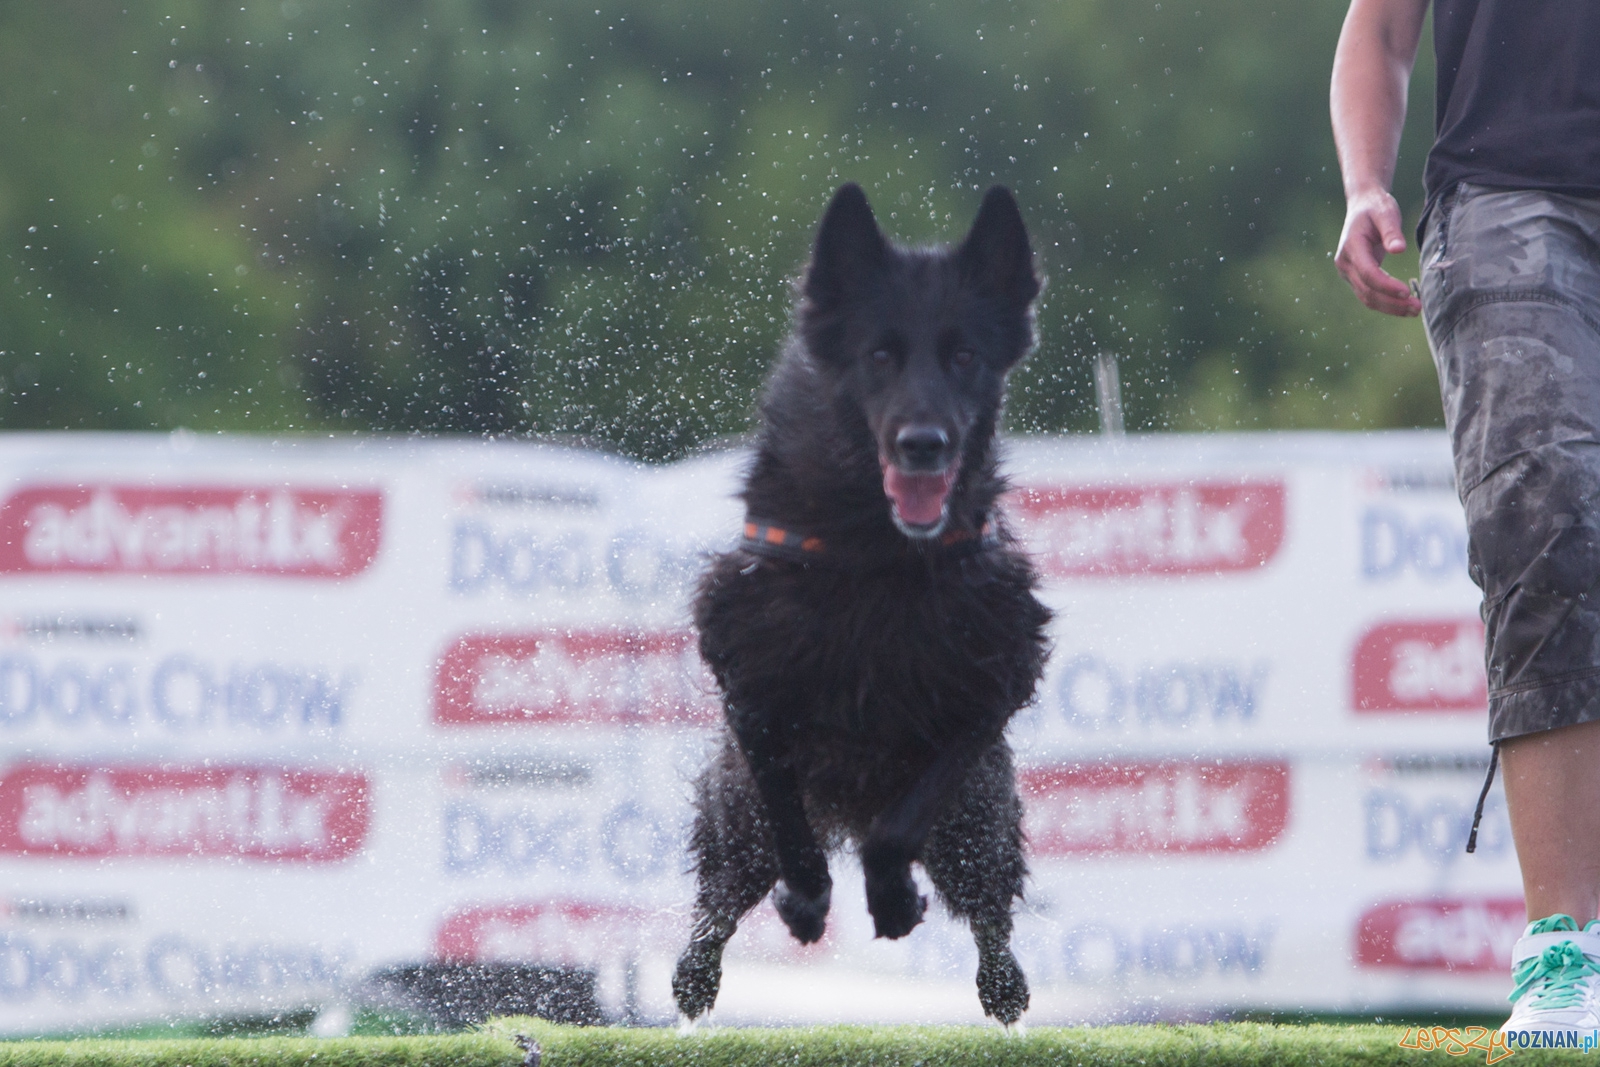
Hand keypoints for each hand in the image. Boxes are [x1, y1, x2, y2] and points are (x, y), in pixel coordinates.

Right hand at [1334, 187, 1420, 316]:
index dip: (1386, 285)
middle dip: (1392, 302)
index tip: (1407, 291)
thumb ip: (1391, 231)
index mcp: (1351, 247)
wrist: (1363, 206)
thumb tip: (1399, 250)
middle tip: (1417, 307)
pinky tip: (1404, 306)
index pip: (1368, 273)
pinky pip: (1369, 296)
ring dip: (1391, 307)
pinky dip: (1387, 303)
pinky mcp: (1355, 277)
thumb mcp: (1386, 213)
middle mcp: (1345, 264)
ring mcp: (1348, 273)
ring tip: (1415, 310)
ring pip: (1368, 298)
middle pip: (1368, 291)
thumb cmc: (1376, 208)